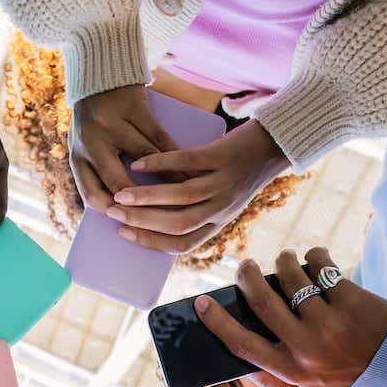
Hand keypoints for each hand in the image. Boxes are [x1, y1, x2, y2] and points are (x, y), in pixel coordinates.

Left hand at [69, 85, 178, 210]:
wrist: (100, 73)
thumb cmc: (96, 121)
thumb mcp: (88, 147)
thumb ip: (100, 173)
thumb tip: (126, 210)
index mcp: (77, 156)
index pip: (92, 194)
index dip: (115, 211)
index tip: (135, 222)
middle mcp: (90, 141)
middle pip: (119, 181)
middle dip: (144, 201)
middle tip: (164, 214)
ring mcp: (112, 123)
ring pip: (145, 158)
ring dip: (167, 178)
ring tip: (185, 193)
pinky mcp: (134, 108)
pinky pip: (159, 137)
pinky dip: (174, 155)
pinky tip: (186, 168)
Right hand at [105, 120, 289, 253]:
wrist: (273, 143)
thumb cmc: (238, 170)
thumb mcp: (221, 199)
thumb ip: (195, 210)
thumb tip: (150, 216)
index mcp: (218, 221)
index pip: (182, 244)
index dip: (151, 242)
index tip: (124, 234)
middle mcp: (222, 208)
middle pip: (177, 225)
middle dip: (141, 222)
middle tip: (113, 213)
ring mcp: (224, 183)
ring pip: (181, 198)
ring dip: (146, 198)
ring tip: (120, 194)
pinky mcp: (223, 157)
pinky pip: (187, 163)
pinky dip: (160, 164)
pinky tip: (140, 163)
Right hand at [197, 247, 386, 386]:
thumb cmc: (351, 378)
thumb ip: (277, 383)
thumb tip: (243, 368)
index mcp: (291, 371)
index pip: (242, 345)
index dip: (217, 322)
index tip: (201, 302)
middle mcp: (306, 348)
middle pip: (261, 301)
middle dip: (247, 276)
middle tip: (245, 266)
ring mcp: (329, 323)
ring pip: (290, 277)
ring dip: (283, 261)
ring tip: (287, 261)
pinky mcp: (351, 301)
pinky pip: (320, 265)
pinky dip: (314, 257)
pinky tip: (318, 261)